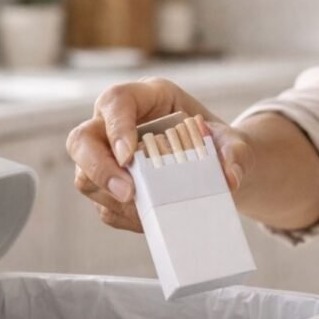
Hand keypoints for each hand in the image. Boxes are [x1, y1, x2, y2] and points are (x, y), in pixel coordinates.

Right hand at [66, 77, 254, 232]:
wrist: (219, 167)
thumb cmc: (218, 143)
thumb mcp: (233, 142)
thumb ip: (235, 153)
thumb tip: (230, 178)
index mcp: (146, 98)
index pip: (116, 101)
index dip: (116, 127)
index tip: (129, 156)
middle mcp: (117, 124)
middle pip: (82, 139)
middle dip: (98, 168)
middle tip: (129, 193)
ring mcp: (108, 155)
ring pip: (84, 177)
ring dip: (111, 199)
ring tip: (147, 212)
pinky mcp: (110, 186)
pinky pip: (103, 205)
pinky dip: (124, 217)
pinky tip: (149, 220)